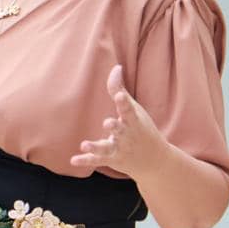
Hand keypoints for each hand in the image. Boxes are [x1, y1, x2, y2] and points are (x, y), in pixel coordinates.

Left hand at [70, 63, 162, 180]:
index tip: (119, 96)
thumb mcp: (134, 110)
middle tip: (107, 123)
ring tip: (84, 144)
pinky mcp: (112, 159)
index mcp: (133, 121)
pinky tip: (73, 160)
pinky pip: (98, 160)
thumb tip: (116, 67)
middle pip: (120, 130)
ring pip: (107, 148)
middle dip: (115, 127)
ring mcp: (120, 148)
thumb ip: (120, 90)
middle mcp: (127, 135)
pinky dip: (86, 160)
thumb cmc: (142, 129)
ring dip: (96, 147)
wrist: (155, 160)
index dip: (124, 103)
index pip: (129, 110)